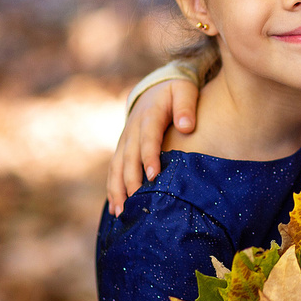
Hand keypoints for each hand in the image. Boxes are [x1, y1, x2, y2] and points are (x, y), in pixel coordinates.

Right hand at [108, 77, 197, 215]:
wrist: (155, 88)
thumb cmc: (176, 91)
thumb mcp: (185, 90)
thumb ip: (186, 106)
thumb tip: (187, 126)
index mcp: (149, 116)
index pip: (148, 138)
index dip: (149, 156)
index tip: (153, 175)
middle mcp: (132, 130)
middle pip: (129, 158)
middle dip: (130, 181)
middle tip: (134, 203)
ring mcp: (125, 140)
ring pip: (117, 167)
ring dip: (117, 190)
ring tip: (120, 213)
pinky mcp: (123, 149)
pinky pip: (115, 170)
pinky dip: (113, 189)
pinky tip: (115, 210)